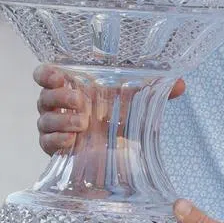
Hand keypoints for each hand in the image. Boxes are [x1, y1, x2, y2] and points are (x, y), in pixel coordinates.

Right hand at [34, 64, 185, 154]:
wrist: (119, 148)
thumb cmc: (121, 114)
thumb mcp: (138, 98)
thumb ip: (158, 87)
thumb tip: (180, 84)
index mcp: (72, 86)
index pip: (45, 74)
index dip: (46, 73)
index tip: (58, 76)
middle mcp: (59, 106)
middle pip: (43, 97)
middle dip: (59, 97)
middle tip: (81, 102)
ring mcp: (56, 127)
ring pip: (43, 120)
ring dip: (61, 120)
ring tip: (83, 124)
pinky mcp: (57, 149)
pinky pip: (45, 144)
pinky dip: (56, 141)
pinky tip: (71, 141)